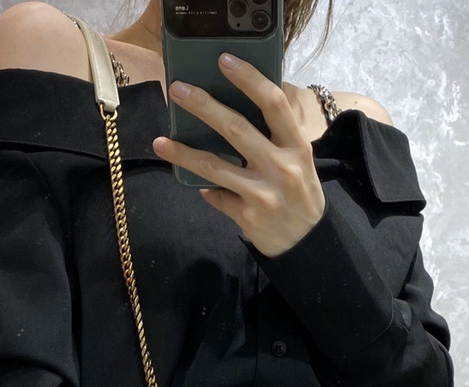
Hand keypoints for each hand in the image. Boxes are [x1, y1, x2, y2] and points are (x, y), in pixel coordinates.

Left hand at [152, 52, 325, 258]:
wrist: (308, 244)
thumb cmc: (300, 193)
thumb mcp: (300, 161)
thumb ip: (277, 137)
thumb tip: (235, 109)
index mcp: (296, 147)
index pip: (273, 104)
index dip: (249, 79)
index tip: (224, 60)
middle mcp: (281, 167)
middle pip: (236, 129)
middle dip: (203, 106)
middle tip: (178, 89)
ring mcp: (262, 194)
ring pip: (214, 166)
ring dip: (183, 153)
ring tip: (161, 142)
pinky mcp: (247, 216)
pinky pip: (216, 196)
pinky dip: (205, 189)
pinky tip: (197, 185)